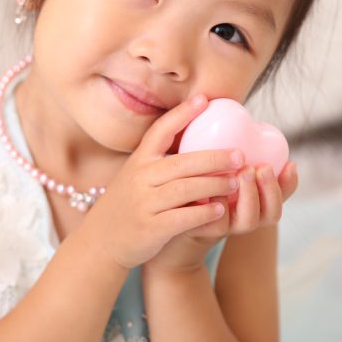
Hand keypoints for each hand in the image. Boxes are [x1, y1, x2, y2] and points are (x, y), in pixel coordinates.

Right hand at [79, 95, 244, 269]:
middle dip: (214, 158)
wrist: (102, 242)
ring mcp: (145, 203)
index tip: (204, 100)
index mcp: (139, 161)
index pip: (160, 131)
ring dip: (215, 185)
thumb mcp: (135, 176)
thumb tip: (196, 142)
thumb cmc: (128, 205)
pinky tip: (220, 210)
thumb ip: (160, 162)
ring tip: (236, 182)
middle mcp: (140, 179)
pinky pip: (183, 217)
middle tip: (239, 155)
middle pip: (182, 162)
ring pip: (186, 189)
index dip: (182, 114)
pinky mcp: (151, 228)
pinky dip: (204, 213)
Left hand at [146, 161, 299, 272]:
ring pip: (249, 220)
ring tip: (243, 174)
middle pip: (271, 213)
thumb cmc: (193, 186)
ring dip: (250, 196)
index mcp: (253, 201)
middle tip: (261, 167)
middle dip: (271, 189)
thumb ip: (227, 151)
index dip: (290, 183)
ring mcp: (225, 227)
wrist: (165, 215)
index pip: (281, 195)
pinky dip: (220, 207)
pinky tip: (217, 192)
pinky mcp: (202, 230)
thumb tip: (237, 115)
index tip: (291, 163)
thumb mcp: (214, 166)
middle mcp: (244, 217)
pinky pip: (217, 222)